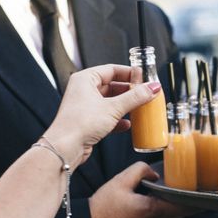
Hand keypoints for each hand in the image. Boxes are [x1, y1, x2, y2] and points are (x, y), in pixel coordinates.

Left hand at [45, 64, 161, 166]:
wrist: (66, 148)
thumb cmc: (79, 124)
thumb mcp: (113, 108)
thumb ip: (135, 97)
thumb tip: (152, 88)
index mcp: (85, 79)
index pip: (111, 69)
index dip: (129, 73)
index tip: (143, 77)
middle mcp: (83, 90)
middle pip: (112, 85)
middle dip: (129, 91)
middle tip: (144, 93)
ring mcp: (85, 106)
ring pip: (110, 102)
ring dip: (125, 105)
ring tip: (139, 108)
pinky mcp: (88, 121)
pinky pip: (107, 116)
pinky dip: (118, 119)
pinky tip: (127, 124)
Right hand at [89, 162, 196, 217]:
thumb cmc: (102, 208)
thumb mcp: (120, 181)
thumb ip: (140, 170)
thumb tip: (153, 172)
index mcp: (153, 211)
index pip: (185, 205)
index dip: (196, 196)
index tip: (203, 188)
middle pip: (182, 212)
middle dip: (187, 199)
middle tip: (193, 185)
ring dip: (175, 206)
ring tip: (175, 191)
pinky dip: (165, 212)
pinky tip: (157, 202)